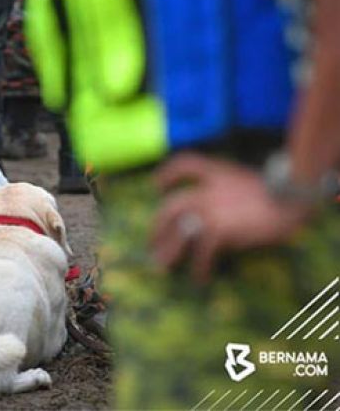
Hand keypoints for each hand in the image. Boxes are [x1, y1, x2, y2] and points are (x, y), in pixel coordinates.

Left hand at [150, 153, 308, 283]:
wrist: (290, 199)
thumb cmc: (275, 192)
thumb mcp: (244, 180)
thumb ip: (225, 189)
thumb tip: (210, 212)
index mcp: (215, 172)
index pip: (185, 164)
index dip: (168, 173)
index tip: (157, 184)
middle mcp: (206, 189)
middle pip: (171, 206)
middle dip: (158, 226)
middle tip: (153, 242)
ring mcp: (210, 209)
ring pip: (179, 231)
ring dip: (168, 249)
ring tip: (162, 264)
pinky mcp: (218, 228)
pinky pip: (202, 251)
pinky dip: (199, 267)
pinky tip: (199, 278)